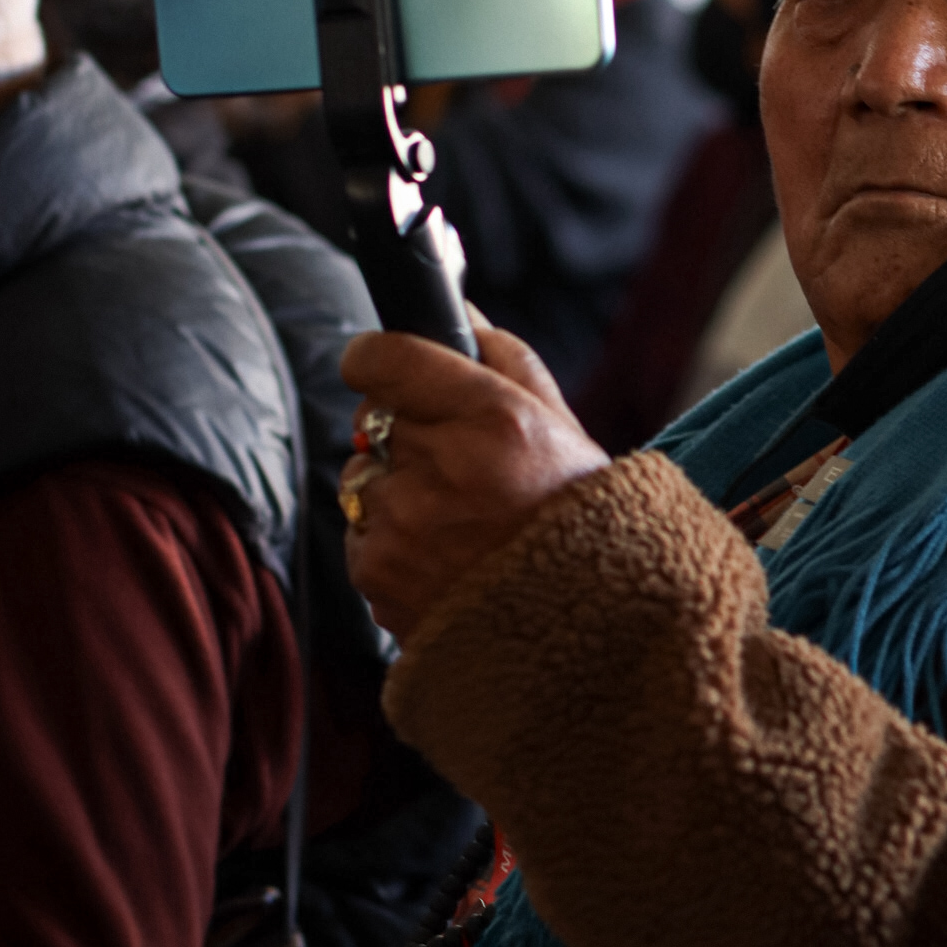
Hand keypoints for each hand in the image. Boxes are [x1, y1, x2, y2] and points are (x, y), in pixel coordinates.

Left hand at [338, 318, 608, 639]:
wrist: (588, 636)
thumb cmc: (579, 522)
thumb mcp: (562, 426)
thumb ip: (504, 357)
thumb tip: (457, 310)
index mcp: (493, 418)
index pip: (387, 358)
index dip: (375, 356)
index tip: (380, 365)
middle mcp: (443, 467)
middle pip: (371, 418)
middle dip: (399, 430)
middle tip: (451, 461)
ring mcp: (403, 526)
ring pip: (359, 479)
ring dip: (391, 490)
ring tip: (454, 521)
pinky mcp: (378, 577)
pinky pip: (360, 538)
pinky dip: (389, 544)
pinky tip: (442, 561)